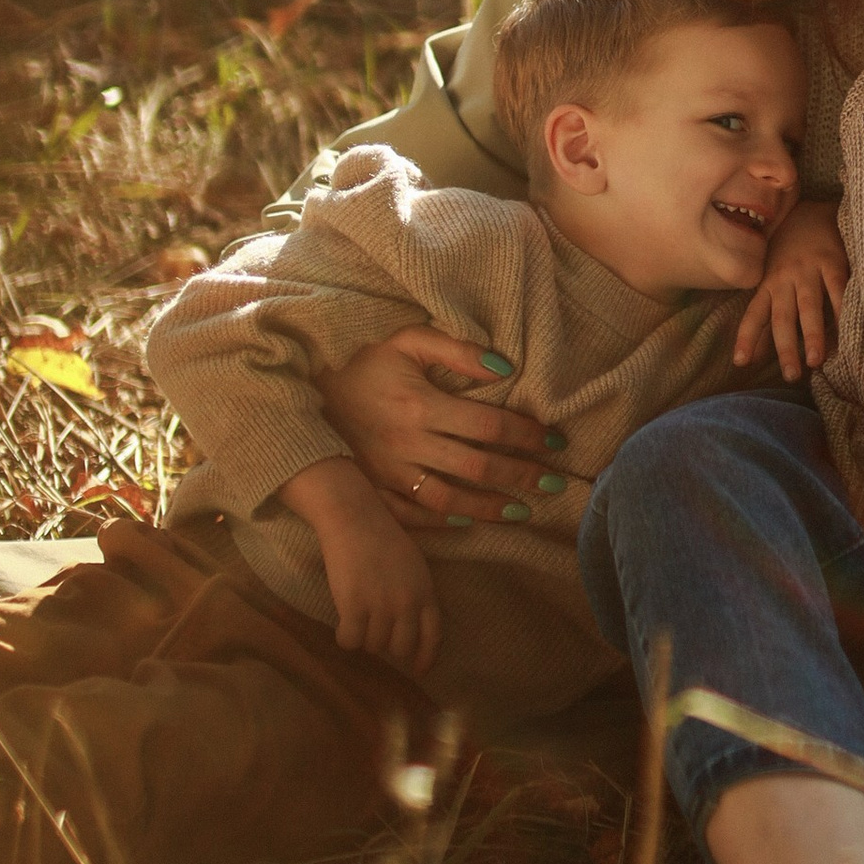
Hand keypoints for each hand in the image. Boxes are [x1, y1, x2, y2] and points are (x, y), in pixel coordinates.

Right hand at [281, 458, 442, 678]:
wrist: (354, 517)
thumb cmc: (381, 536)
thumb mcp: (413, 565)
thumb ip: (416, 595)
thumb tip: (409, 628)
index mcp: (425, 592)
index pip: (433, 636)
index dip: (426, 657)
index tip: (419, 670)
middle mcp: (407, 603)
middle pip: (400, 648)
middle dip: (387, 645)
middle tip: (375, 632)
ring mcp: (381, 607)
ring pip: (373, 645)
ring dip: (364, 637)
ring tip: (357, 618)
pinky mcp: (354, 607)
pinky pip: (350, 641)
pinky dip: (344, 637)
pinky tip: (342, 625)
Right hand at [315, 327, 550, 527]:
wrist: (307, 390)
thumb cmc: (365, 362)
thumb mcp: (407, 342)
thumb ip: (457, 351)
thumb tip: (505, 367)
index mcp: (420, 406)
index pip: (489, 426)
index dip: (527, 434)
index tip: (556, 440)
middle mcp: (409, 445)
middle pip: (479, 468)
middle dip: (523, 476)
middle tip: (556, 482)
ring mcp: (392, 473)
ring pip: (451, 500)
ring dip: (492, 508)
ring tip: (524, 509)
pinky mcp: (378, 489)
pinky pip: (416, 515)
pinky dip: (446, 521)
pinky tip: (471, 519)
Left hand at [732, 195, 848, 375]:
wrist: (810, 213)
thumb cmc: (787, 256)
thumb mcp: (771, 282)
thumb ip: (766, 318)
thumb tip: (753, 357)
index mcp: (768, 285)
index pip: (754, 314)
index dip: (746, 337)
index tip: (740, 362)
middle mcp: (784, 279)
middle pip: (782, 317)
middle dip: (785, 347)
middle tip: (791, 374)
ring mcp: (808, 270)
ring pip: (808, 306)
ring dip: (812, 334)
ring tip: (817, 360)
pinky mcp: (832, 262)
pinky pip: (837, 289)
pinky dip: (842, 311)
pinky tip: (848, 332)